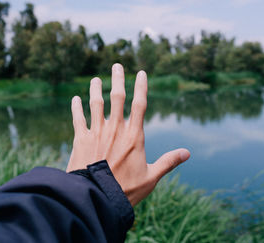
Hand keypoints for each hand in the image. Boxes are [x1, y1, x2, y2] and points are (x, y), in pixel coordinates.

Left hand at [66, 63, 189, 205]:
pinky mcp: (81, 140)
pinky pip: (78, 119)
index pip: (140, 105)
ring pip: (96, 104)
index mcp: (134, 136)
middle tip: (116, 65)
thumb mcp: (151, 177)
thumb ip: (168, 162)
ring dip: (96, 89)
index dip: (141, 87)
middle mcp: (115, 129)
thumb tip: (187, 153)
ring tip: (96, 79)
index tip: (141, 73)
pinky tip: (75, 99)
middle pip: (117, 98)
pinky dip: (76, 108)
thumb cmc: (126, 190)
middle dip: (118, 79)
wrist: (97, 198)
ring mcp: (97, 133)